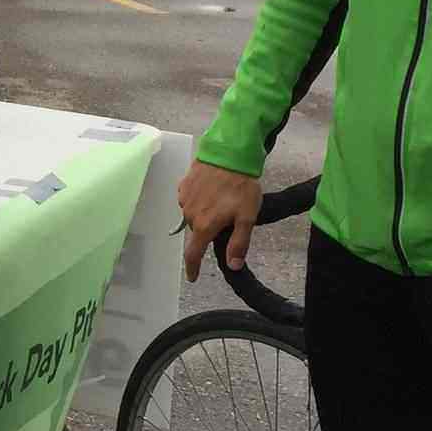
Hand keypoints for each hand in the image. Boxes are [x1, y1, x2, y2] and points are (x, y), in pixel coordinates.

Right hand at [177, 160, 263, 282]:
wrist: (229, 153)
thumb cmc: (240, 186)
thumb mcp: (247, 217)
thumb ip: (239, 243)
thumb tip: (233, 266)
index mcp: (205, 225)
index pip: (193, 254)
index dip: (192, 268)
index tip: (192, 277)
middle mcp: (190, 214)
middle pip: (196, 232)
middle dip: (207, 232)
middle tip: (225, 221)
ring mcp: (185, 199)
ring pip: (192, 216)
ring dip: (203, 215)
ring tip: (220, 202)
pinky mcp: (183, 185)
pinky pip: (189, 200)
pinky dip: (198, 201)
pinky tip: (211, 191)